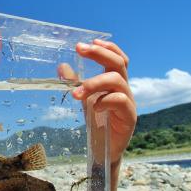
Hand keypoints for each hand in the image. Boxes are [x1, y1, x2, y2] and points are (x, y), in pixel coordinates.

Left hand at [58, 39, 136, 162]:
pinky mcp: (129, 117)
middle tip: (81, 50)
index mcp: (114, 82)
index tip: (90, 42)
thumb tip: (61, 66)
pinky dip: (104, 100)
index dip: (107, 47)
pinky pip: (120, 101)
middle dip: (99, 53)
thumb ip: (75, 83)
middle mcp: (124, 88)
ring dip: (94, 83)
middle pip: (119, 63)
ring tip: (76, 93)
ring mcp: (128, 102)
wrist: (103, 149)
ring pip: (117, 80)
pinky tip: (93, 107)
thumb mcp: (83, 98)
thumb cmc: (96, 121)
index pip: (117, 58)